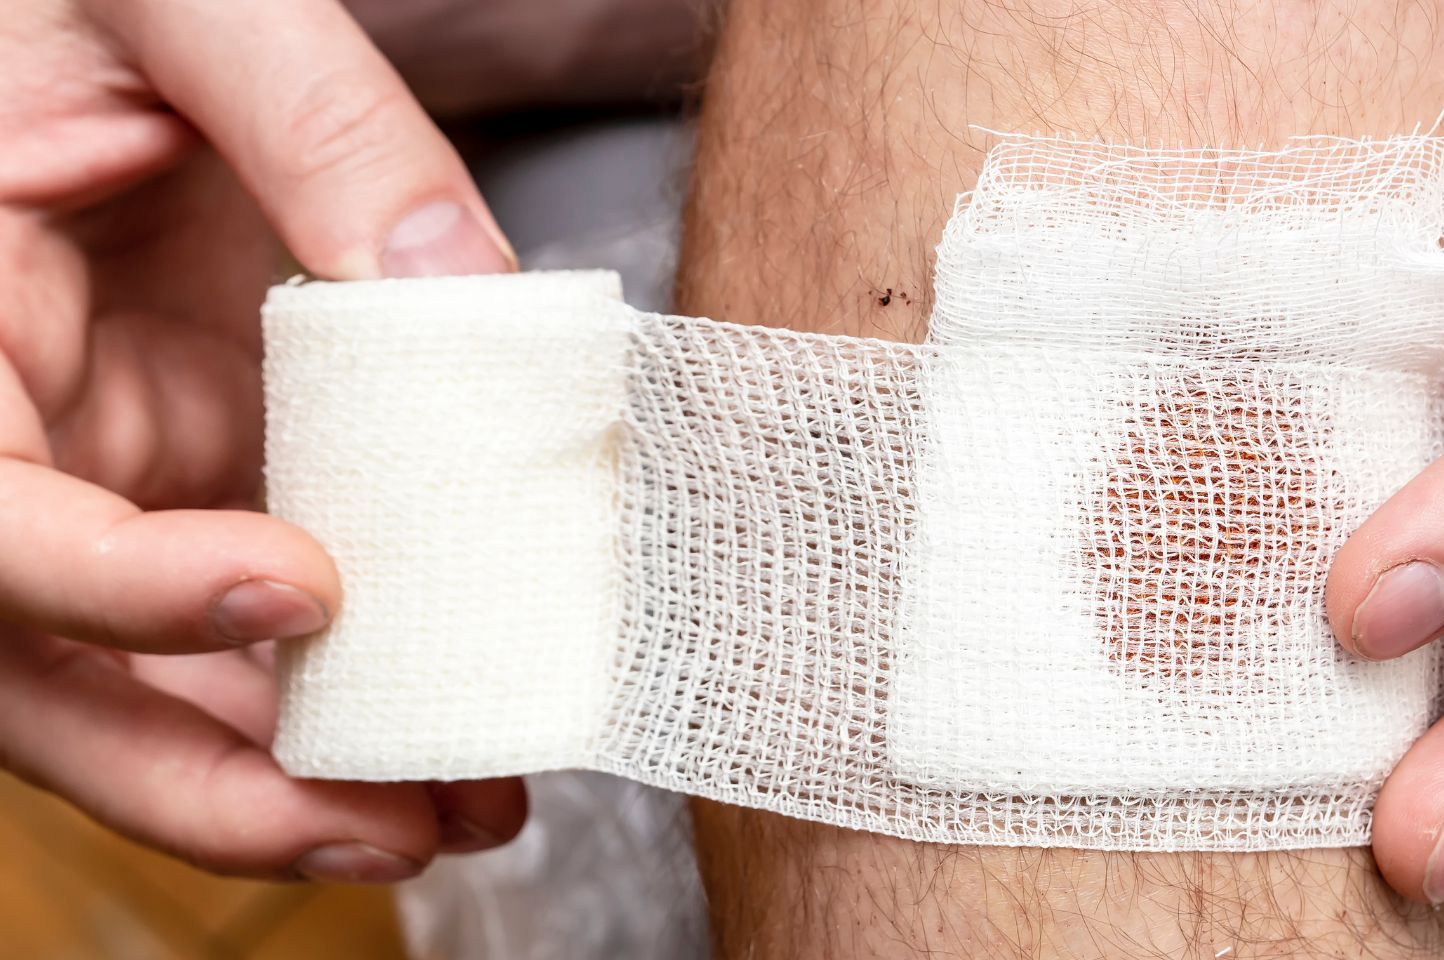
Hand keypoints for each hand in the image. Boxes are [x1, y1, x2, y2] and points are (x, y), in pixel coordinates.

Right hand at [0, 0, 521, 881]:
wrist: (103, 23)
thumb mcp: (182, 5)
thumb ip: (312, 120)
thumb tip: (462, 281)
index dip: (127, 587)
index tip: (302, 591)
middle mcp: (0, 446)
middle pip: (50, 681)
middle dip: (217, 778)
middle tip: (396, 822)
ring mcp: (95, 482)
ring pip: (144, 693)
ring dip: (297, 777)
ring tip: (464, 811)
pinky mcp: (185, 485)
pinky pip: (238, 632)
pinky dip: (333, 698)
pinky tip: (449, 738)